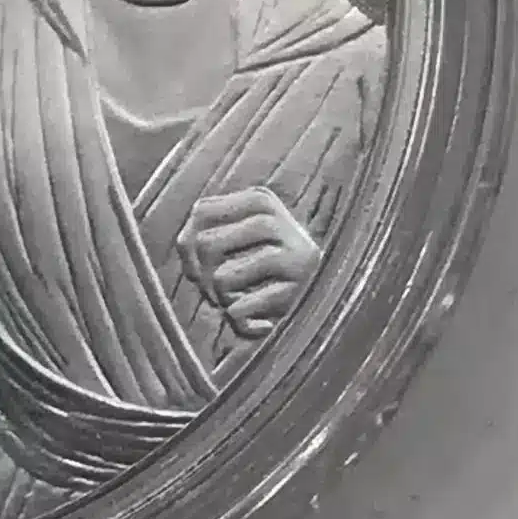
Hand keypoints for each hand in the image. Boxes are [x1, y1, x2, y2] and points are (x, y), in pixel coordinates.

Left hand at [177, 186, 321, 340]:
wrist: (331, 299)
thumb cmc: (269, 270)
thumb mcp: (239, 239)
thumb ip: (204, 232)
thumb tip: (186, 245)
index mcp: (259, 199)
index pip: (201, 212)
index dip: (188, 245)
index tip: (198, 267)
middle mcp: (276, 219)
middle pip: (206, 244)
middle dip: (202, 276)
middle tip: (215, 292)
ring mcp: (292, 252)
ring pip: (222, 277)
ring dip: (220, 298)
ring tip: (235, 303)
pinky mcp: (299, 289)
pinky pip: (240, 308)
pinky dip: (238, 318)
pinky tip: (256, 319)